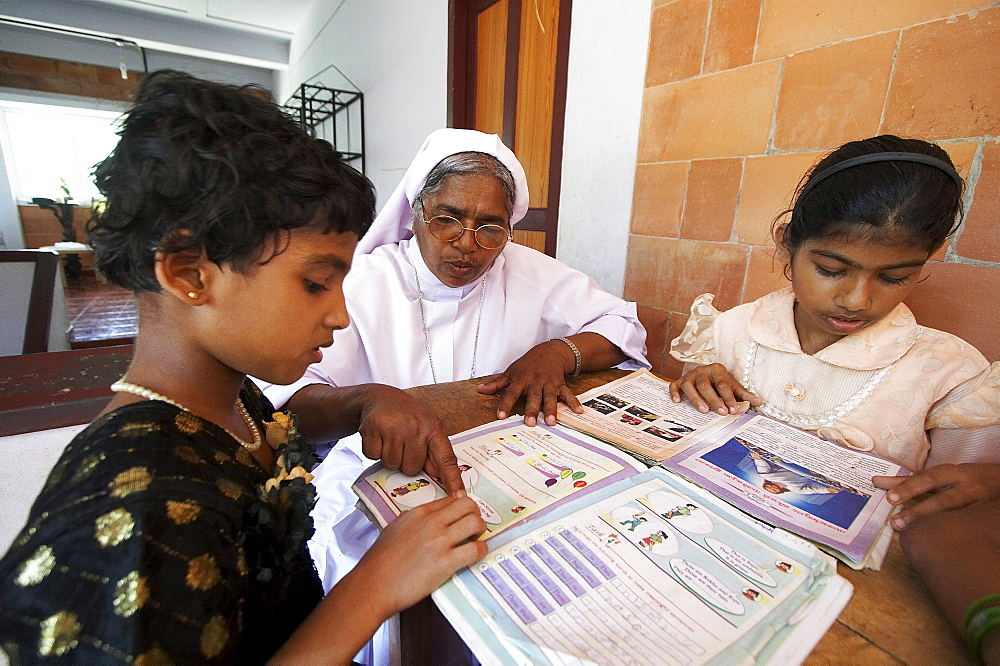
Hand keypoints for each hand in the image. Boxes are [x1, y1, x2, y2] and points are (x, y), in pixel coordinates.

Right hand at [358, 385, 464, 495]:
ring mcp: (393, 427)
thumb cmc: (407, 416)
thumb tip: (440, 477)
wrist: (380, 397)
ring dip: (389, 457)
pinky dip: (373, 451)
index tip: (458, 496)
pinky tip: (379, 436)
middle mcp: (415, 427)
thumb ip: (434, 452)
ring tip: (391, 439)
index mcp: (433, 429)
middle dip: (406, 463)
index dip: (452, 479)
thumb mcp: (427, 428)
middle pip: (411, 468)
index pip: (446, 459)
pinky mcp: (373, 428)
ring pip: (392, 464)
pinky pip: (373, 456)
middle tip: (403, 445)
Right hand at [362, 495, 487, 613]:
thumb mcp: (395, 529)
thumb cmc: (379, 562)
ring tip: (474, 541)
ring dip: (480, 532)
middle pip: (468, 505)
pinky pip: (476, 549)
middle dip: (475, 515)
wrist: (373, 585)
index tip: (464, 517)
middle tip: (473, 528)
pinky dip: (481, 551)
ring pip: (476, 523)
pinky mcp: (446, 562)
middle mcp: (431, 523)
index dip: (461, 508)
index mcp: (418, 513)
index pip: (451, 500)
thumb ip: (414, 522)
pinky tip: (474, 555)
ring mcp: (439, 541)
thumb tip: (427, 521)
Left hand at [477, 340, 582, 426]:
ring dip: (552, 409)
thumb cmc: (528, 364)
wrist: (550, 351)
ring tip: (552, 422)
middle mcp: (536, 382)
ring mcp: (549, 383)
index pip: (511, 393)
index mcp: (521, 380)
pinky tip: (578, 411)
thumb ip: (497, 383)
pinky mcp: (561, 384)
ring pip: (550, 397)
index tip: (501, 416)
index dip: (505, 404)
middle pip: (533, 397)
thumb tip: (480, 390)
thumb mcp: (511, 371)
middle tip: (530, 424)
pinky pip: (568, 394)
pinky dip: (573, 402)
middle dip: (532, 410)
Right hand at [669, 363, 761, 414]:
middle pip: (705, 385)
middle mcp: (701, 370)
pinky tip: (678, 402)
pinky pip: (674, 386)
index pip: (722, 384)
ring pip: (690, 386)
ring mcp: (689, 376)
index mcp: (717, 369)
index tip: (733, 410)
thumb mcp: (733, 386)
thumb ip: (744, 395)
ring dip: (696, 399)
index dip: (728, 397)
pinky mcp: (679, 381)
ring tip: (704, 411)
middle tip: (721, 412)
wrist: (706, 374)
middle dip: (714, 399)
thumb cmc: (720, 382)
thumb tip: (760, 402)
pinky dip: (675, 393)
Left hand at [873, 463, 999, 529]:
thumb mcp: (942, 475)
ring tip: (914, 535)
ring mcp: (980, 504)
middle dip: (921, 511)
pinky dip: (958, 531)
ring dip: (936, 525)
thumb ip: (911, 481)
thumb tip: (877, 482)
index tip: (889, 497)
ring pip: (959, 515)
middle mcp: (967, 486)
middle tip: (897, 523)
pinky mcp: (989, 517)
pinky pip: (972, 525)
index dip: (908, 487)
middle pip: (944, 499)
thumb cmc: (966, 478)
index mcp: (953, 473)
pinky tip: (944, 541)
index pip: (928, 479)